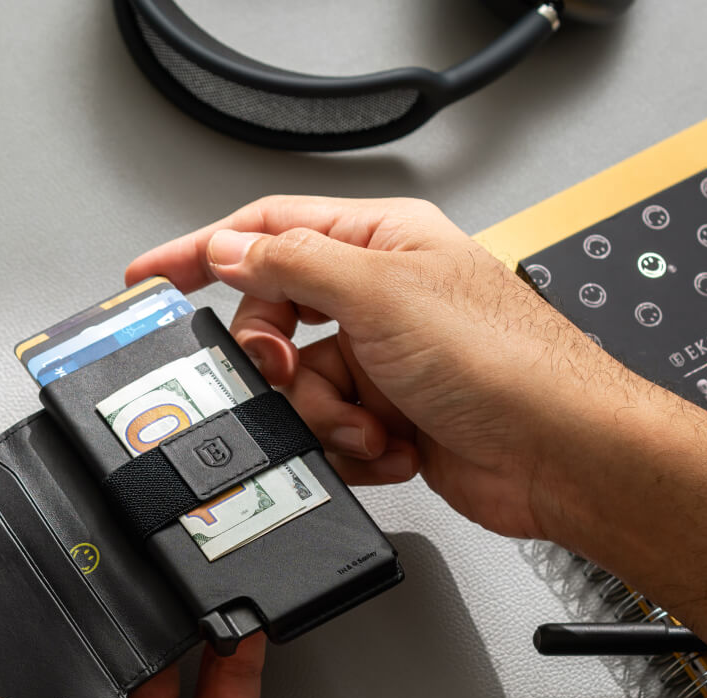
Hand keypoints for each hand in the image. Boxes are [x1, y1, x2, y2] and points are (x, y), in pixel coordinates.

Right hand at [126, 195, 616, 539]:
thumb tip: (230, 251)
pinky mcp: (386, 419)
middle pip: (275, 324)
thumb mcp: (383, 294)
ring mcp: (381, 364)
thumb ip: (294, 267)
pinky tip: (393, 446)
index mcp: (379, 245)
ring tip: (373, 426)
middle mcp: (377, 300)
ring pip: (300, 391)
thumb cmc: (503, 363)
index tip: (150, 276)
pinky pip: (328, 433)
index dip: (203, 252)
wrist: (557, 455)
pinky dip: (353, 448)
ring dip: (329, 418)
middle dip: (282, 365)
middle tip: (290, 377)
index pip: (268, 232)